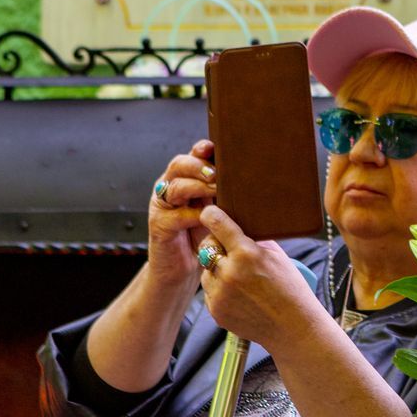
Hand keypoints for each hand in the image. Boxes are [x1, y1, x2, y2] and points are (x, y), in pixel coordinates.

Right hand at [148, 140, 216, 286]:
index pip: (191, 156)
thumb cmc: (205, 235)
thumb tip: (257, 178)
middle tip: (217, 173)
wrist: (183, 269)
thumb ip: (226, 193)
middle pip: (179, 165)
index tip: (214, 147)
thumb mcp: (218, 210)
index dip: (201, 149)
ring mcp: (162, 206)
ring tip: (216, 190)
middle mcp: (170, 187)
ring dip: (196, 186)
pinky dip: (193, 215)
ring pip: (175, 187)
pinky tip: (207, 217)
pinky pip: (175, 215)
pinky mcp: (159, 225)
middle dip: (198, 165)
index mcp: (185, 179)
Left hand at [197, 205, 321, 349]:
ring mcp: (220, 293)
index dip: (211, 215)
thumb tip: (239, 225)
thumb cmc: (291, 289)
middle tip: (229, 249)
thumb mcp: (278, 256)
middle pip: (207, 246)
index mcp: (246, 254)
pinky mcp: (215, 310)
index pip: (217, 224)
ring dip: (217, 269)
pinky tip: (239, 294)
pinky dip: (219, 289)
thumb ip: (256, 240)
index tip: (209, 213)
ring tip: (240, 278)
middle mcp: (229, 272)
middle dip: (215, 244)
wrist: (293, 327)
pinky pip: (209, 291)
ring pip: (206, 270)